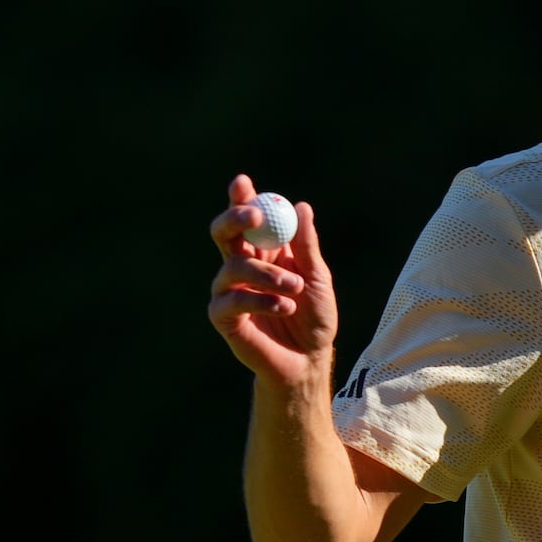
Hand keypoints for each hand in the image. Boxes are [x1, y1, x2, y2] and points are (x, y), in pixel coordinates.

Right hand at [208, 173, 337, 386]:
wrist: (310, 358)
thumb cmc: (315, 316)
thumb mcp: (317, 277)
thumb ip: (306, 246)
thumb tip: (301, 207)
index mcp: (264, 251)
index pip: (246, 219)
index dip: (241, 199)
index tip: (243, 183)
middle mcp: (241, 266)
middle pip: (223, 233)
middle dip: (235, 218)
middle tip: (255, 215)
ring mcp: (229, 291)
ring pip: (233, 267)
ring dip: (268, 274)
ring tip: (295, 287)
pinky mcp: (224, 317)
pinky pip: (232, 300)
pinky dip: (261, 300)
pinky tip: (285, 307)